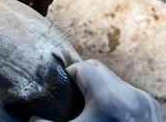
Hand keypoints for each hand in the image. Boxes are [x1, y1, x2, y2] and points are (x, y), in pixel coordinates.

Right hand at [31, 60, 160, 121]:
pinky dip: (115, 103)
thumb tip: (33, 118)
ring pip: (114, 83)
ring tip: (89, 113)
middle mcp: (131, 96)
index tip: (62, 95)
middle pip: (99, 72)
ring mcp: (145, 104)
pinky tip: (106, 119)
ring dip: (99, 93)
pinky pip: (128, 96)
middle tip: (72, 103)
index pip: (83, 68)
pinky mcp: (152, 112)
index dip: (68, 78)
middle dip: (83, 84)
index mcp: (109, 99)